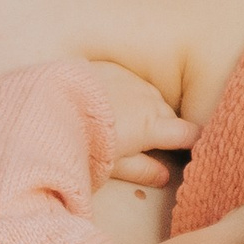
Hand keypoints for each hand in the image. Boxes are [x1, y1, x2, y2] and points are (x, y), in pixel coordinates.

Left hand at [84, 59, 197, 185]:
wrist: (50, 106)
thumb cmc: (83, 143)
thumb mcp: (113, 165)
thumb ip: (141, 169)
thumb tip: (164, 176)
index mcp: (152, 126)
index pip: (187, 133)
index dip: (194, 140)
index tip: (193, 147)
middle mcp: (147, 99)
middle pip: (168, 114)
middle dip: (165, 126)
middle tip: (151, 142)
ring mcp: (131, 80)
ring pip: (150, 95)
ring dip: (146, 107)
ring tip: (130, 121)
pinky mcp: (112, 68)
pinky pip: (130, 80)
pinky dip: (128, 91)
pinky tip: (114, 100)